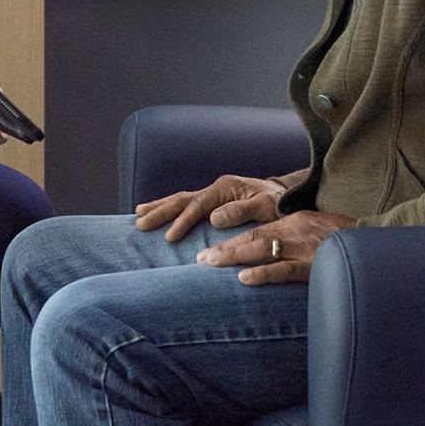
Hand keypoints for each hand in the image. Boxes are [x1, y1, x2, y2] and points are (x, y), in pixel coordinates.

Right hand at [134, 175, 287, 242]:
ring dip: (159, 207)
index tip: (169, 237)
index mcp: (224, 188)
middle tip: (140, 223)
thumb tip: (214, 218)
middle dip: (160, 211)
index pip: (197, 206)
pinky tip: (158, 212)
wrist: (285, 196)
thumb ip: (241, 211)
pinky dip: (170, 208)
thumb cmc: (277, 203)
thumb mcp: (266, 207)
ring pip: (180, 199)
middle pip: (181, 199)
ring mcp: (213, 193)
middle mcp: (215, 188)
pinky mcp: (213, 200)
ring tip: (138, 214)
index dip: (182, 221)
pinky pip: (187, 204)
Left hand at [196, 209, 356, 284]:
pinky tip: (244, 279)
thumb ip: (294, 238)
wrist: (373, 240)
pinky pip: (282, 269)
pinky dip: (262, 273)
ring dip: (233, 256)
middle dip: (224, 248)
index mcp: (292, 222)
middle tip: (200, 258)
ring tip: (210, 264)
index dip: (231, 240)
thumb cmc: (345, 238)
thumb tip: (273, 251)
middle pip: (251, 237)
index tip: (208, 251)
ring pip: (260, 249)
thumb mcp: (316, 229)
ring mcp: (301, 248)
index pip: (256, 230)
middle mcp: (292, 231)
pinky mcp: (311, 265)